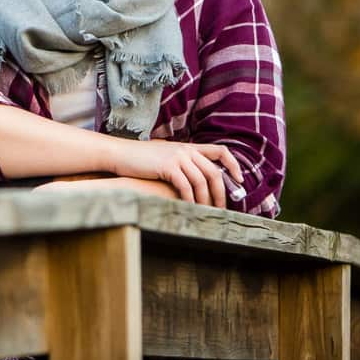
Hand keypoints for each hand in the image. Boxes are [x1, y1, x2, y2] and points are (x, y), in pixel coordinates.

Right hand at [105, 140, 243, 207]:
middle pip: (214, 172)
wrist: (120, 154)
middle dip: (221, 193)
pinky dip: (190, 199)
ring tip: (205, 212)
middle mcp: (186, 150)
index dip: (233, 166)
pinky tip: (189, 208)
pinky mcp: (167, 166)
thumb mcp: (166, 156)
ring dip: (206, 200)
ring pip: (202, 181)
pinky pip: (186, 186)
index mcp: (189, 147)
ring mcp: (177, 157)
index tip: (239, 181)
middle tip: (221, 208)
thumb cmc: (141, 159)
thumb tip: (196, 180)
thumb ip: (182, 163)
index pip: (221, 151)